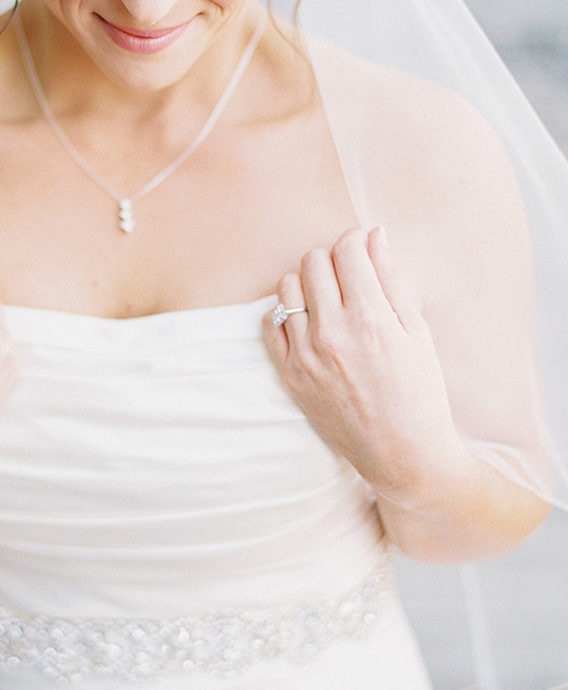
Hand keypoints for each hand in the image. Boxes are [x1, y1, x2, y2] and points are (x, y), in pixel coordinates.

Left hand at [262, 228, 462, 506]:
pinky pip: (270, 323)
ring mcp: (305, 355)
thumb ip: (392, 279)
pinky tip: (308, 322)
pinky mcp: (289, 375)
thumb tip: (375, 234)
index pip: (346, 250)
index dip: (356, 242)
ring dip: (307, 284)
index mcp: (370, 319)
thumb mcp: (417, 332)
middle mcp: (332, 333)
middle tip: (348, 277)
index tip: (362, 251)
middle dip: (332, 260)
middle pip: (313, 261)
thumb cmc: (419, 392)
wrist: (402, 455)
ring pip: (287, 287)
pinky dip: (286, 313)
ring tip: (328, 300)